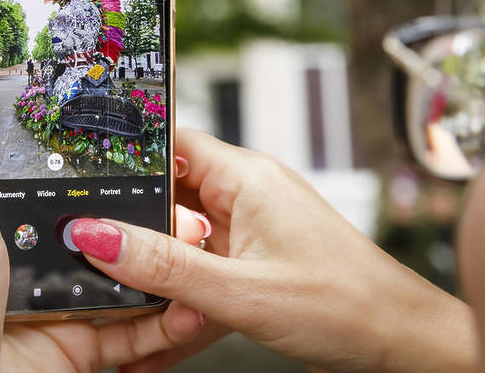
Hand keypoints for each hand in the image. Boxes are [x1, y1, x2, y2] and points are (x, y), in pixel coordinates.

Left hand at [0, 58, 208, 371]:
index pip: (54, 175)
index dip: (93, 157)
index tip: (134, 136)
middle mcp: (31, 259)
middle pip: (101, 226)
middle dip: (143, 214)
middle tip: (182, 196)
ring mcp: (59, 302)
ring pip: (126, 276)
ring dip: (165, 264)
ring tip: (199, 244)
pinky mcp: (81, 344)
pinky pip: (135, 329)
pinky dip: (167, 320)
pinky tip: (191, 303)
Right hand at [69, 128, 477, 372]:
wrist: (402, 342)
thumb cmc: (345, 306)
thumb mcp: (239, 291)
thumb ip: (163, 266)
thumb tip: (97, 235)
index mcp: (246, 177)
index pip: (169, 143)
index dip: (124, 159)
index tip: (82, 181)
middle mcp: (247, 191)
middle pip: (169, 191)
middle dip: (135, 226)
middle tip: (97, 255)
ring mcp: (252, 224)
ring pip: (182, 232)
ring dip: (159, 267)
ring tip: (130, 298)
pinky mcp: (256, 255)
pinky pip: (204, 262)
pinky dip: (184, 290)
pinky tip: (165, 324)